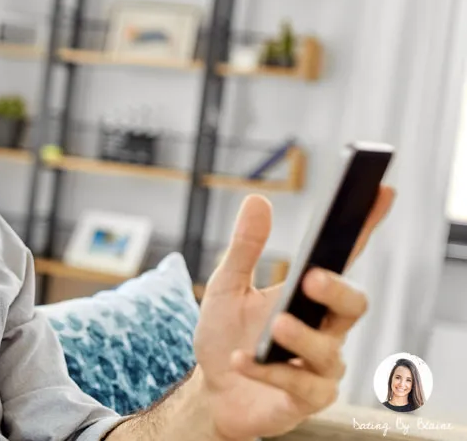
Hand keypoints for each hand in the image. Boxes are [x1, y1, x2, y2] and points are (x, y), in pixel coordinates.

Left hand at [192, 187, 394, 440]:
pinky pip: (297, 386)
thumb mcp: (226, 286)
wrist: (212, 390)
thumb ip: (244, 248)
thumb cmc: (226, 335)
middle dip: (337, 290)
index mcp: (311, 295)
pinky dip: (268, 371)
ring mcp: (320, 366)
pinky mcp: (307, 399)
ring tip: (277, 328)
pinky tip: (242, 361)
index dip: (365, 227)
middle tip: (311, 277)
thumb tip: (257, 200)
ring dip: (302, 338)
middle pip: (353, 306)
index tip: (380, 192)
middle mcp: (326, 328)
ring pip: (329, 352)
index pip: (345, 257)